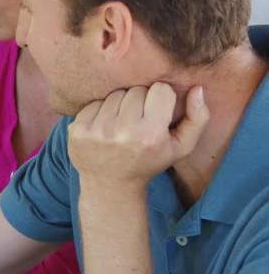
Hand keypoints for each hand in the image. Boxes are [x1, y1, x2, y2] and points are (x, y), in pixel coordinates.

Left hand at [67, 83, 208, 188]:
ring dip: (119, 105)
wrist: (110, 185)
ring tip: (122, 124)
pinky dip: (100, 111)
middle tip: (138, 120)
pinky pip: (93, 103)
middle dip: (139, 101)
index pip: (160, 90)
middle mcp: (123, 131)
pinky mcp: (76, 130)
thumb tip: (197, 88)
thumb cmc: (149, 162)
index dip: (160, 98)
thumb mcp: (181, 147)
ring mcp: (97, 130)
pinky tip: (104, 128)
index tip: (157, 112)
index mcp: (151, 134)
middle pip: (135, 90)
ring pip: (114, 94)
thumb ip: (198, 118)